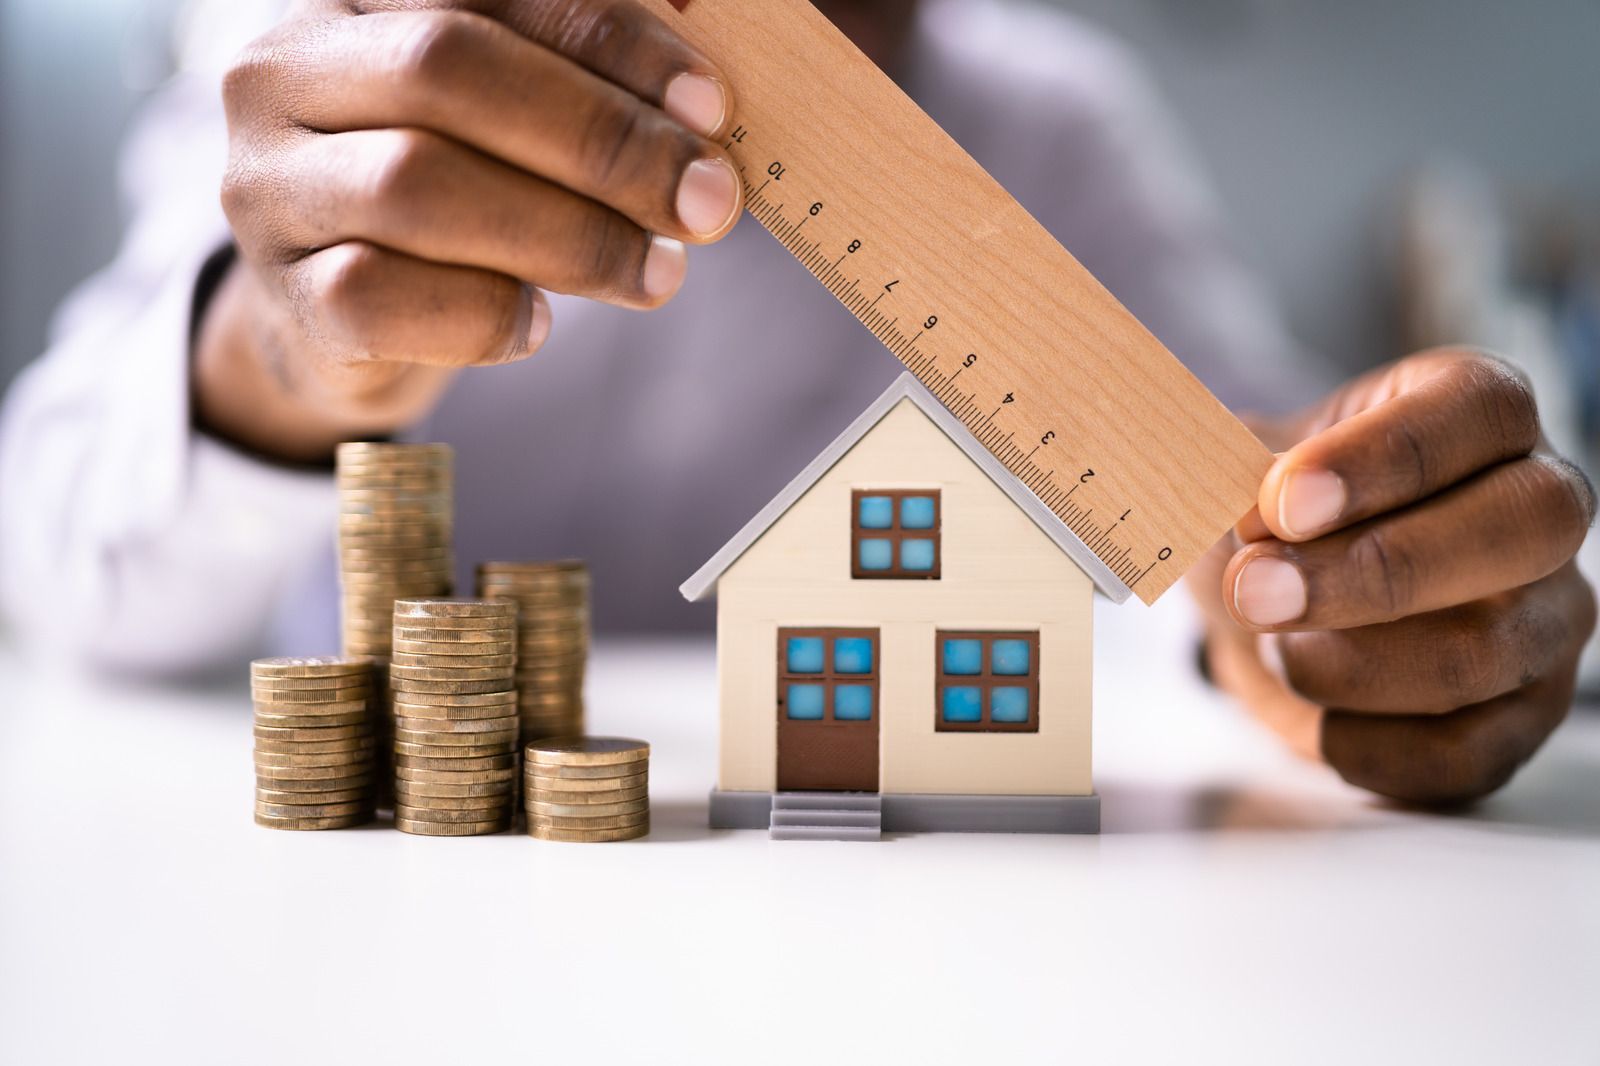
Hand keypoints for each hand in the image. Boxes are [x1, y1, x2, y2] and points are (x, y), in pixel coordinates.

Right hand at [197, 0, 741, 461]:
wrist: (349, 314)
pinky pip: (379, 299)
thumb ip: (583, 79)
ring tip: (658, 272)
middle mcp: (285, 70)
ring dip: (567, 236)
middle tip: (705, 202)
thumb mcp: (512, 115)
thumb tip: (700, 96)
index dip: (610, 41)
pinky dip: (481, 313)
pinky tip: (541, 324)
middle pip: (448, 70)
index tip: (711, 107)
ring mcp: (269, 184)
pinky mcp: (283, 293)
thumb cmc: (458, 190)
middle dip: (600, 140)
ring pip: (415, 187)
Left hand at [1190, 348, 1595, 804]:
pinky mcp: (1523, 715)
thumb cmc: (1272, 513)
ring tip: (1269, 645)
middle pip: (1520, 529)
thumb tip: (1244, 520)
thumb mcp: (1240, 470)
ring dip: (1347, 663)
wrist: (1270, 589)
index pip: (1482, 409)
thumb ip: (1239, 481)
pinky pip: (1462, 751)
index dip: (1383, 457)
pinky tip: (1303, 713)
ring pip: (1485, 652)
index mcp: (1480, 414)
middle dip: (1373, 571)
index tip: (1282, 501)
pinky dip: (1363, 742)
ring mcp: (1547, 617)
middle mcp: (1541, 507)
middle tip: (1253, 591)